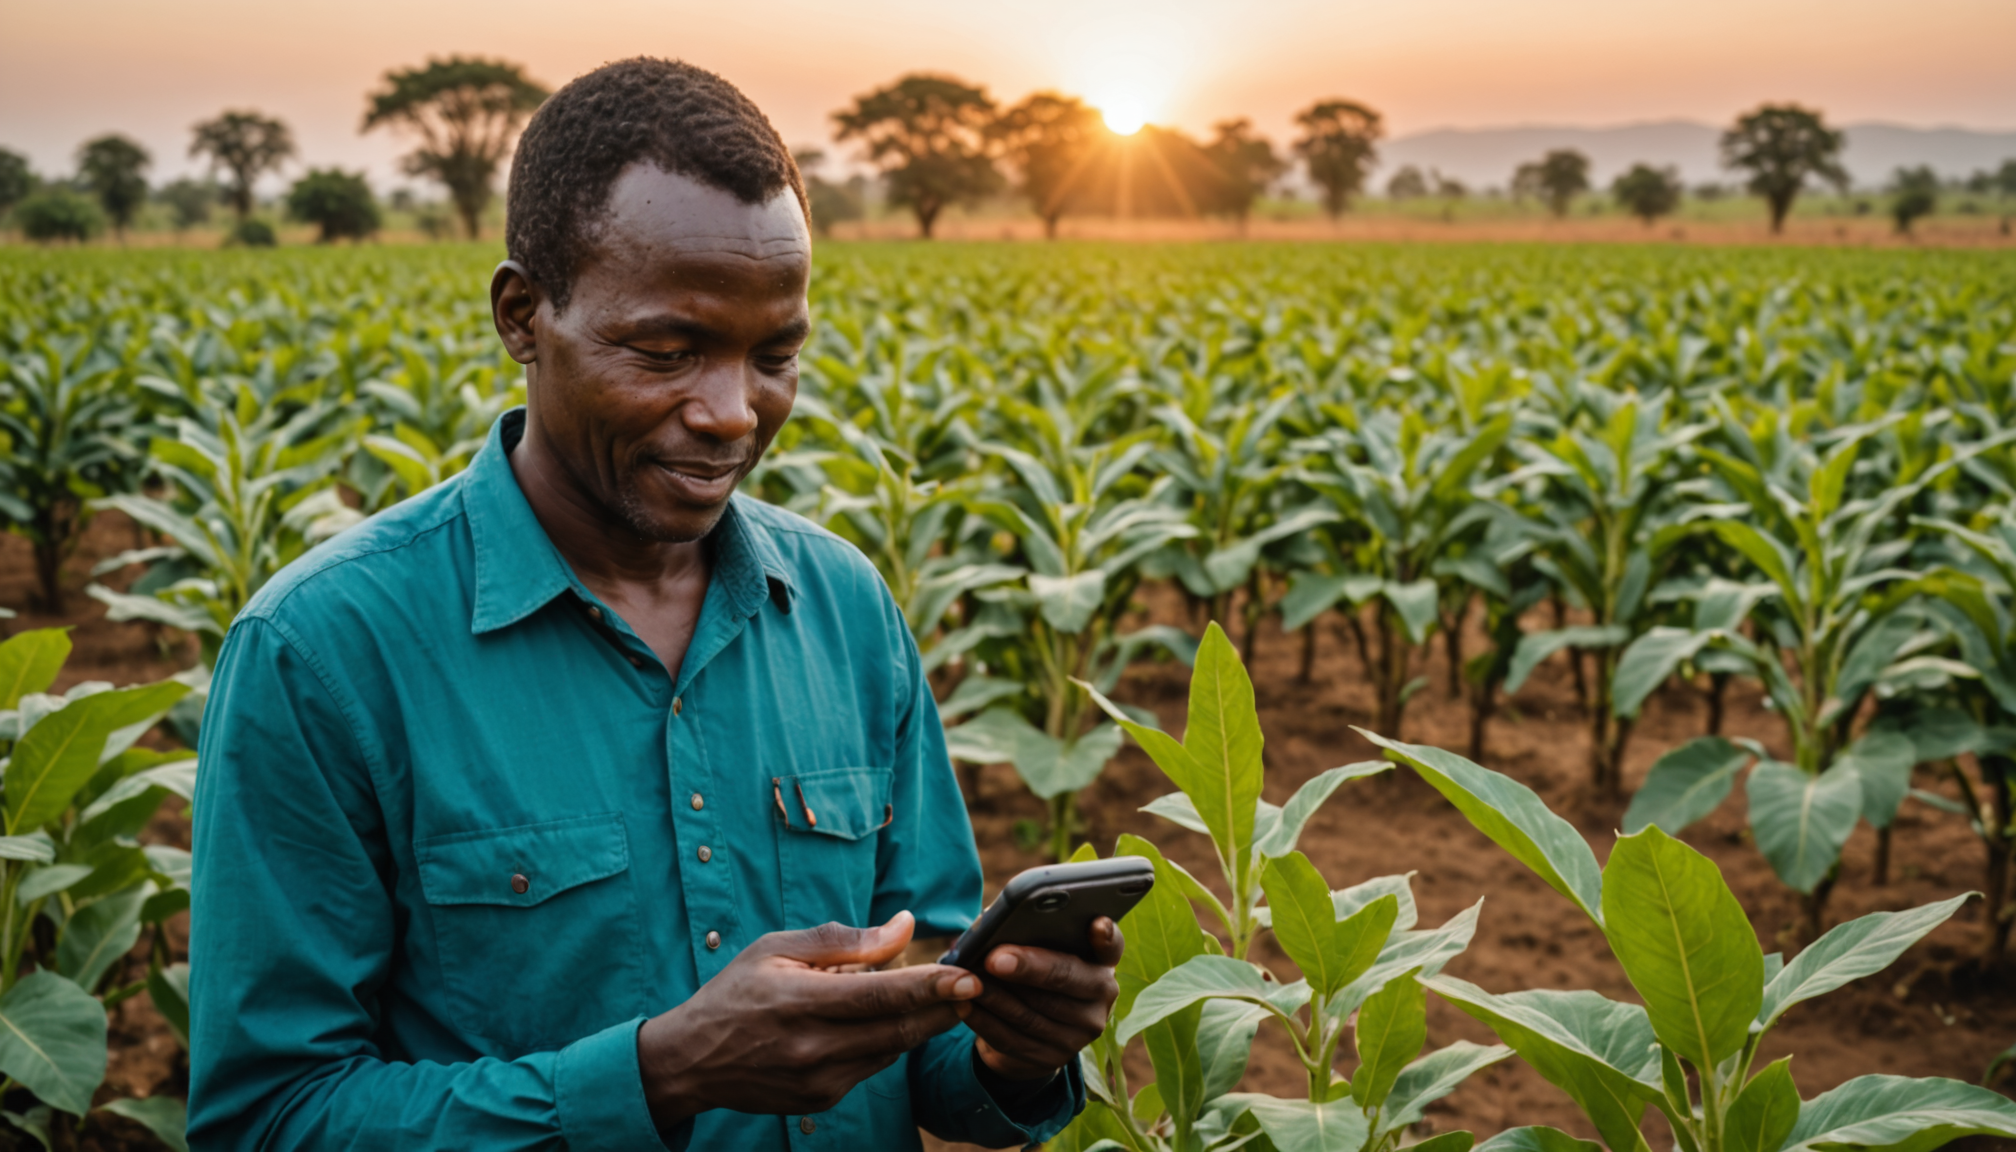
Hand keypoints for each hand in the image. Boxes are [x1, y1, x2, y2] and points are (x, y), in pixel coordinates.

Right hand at [636, 911, 981, 1131]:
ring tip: (939, 994)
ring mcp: (819, 1081)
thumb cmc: (736, 993)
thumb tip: (906, 926)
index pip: (880, 995)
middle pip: (897, 1028)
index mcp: (799, 1003)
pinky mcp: (823, 1100)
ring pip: (891, 1049)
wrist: (692, 1061)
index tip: (969, 975)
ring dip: (921, 1022)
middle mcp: (812, 1048)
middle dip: (944, 1008)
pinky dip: (888, 1040)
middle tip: (977, 983)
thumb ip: (845, 940)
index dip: (930, 986)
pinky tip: (888, 1017)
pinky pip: (872, 1065)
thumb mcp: (777, 949)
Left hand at [966, 917, 1123, 1081]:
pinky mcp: (1055, 1057)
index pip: (1112, 945)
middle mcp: (1102, 996)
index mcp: (1101, 961)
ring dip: (996, 995)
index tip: (1096, 923)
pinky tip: (964, 1004)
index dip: (1106, 935)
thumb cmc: (1034, 972)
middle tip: (994, 958)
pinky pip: (1014, 1038)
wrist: (1034, 1029)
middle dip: (1028, 967)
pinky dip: (985, 1021)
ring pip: (1034, 1012)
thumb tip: (993, 924)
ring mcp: (1081, 1032)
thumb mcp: (1042, 951)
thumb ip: (1030, 934)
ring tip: (968, 979)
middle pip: (1066, 978)